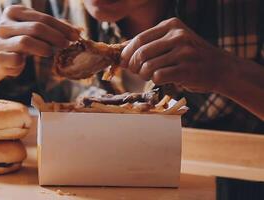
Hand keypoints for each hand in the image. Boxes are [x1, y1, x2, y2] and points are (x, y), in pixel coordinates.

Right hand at [0, 5, 79, 77]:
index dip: (61, 27)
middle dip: (55, 36)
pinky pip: (15, 59)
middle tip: (66, 45)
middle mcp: (4, 24)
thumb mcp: (34, 30)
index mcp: (14, 12)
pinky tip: (25, 63)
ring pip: (25, 42)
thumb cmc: (21, 40)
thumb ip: (54, 28)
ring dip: (42, 48)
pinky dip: (24, 63)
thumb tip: (78, 31)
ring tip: (51, 53)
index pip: (43, 18)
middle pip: (36, 28)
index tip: (75, 36)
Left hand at [120, 17, 235, 92]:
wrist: (221, 68)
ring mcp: (183, 52)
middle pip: (141, 53)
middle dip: (133, 66)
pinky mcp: (186, 69)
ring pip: (148, 66)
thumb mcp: (173, 42)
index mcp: (171, 25)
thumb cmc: (191, 57)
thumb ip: (150, 43)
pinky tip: (163, 79)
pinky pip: (158, 76)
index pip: (139, 39)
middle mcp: (178, 35)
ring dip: (144, 75)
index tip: (123, 62)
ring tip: (151, 76)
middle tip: (136, 72)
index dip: (127, 53)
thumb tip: (121, 50)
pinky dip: (155, 80)